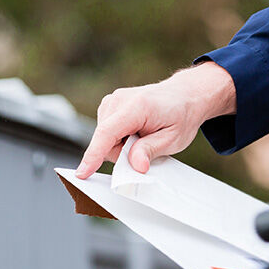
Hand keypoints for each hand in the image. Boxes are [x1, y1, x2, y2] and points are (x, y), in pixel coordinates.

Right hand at [75, 61, 235, 177]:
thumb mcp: (174, 139)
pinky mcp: (109, 105)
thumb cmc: (181, 115)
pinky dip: (120, 138)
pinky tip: (137, 131)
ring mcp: (112, 100)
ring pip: (105, 138)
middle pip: (105, 140)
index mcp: (137, 106)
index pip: (107, 133)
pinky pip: (107, 132)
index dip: (94, 155)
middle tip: (147, 146)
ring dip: (122, 145)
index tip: (83, 172)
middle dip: (122, 152)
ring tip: (144, 135)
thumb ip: (151, 151)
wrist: (185, 95)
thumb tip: (135, 165)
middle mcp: (119, 100)